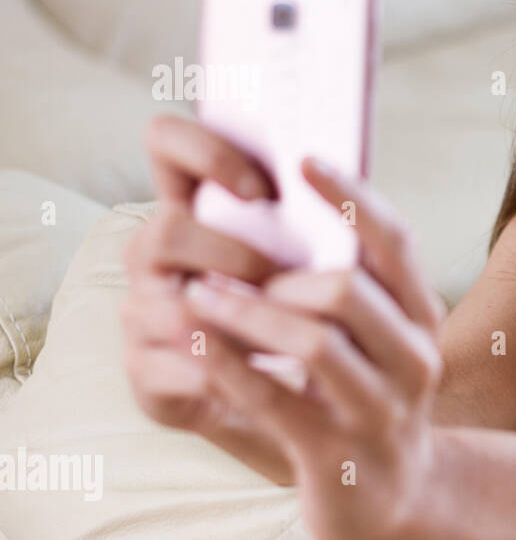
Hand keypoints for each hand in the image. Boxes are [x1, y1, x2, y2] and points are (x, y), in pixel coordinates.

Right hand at [121, 114, 293, 483]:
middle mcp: (156, 253)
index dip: (205, 152)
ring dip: (242, 321)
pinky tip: (272, 374)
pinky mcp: (145, 372)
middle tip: (285, 279)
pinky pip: (177, 370)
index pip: (167, 140)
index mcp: (195, 205)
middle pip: (167, 229)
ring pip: (173, 308)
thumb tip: (348, 183)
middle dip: (237, 257)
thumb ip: (320, 218)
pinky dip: (232, 373)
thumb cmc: (308, 308)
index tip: (262, 191)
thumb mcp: (318, 257)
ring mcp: (142, 311)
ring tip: (295, 335)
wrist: (288, 399)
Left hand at [178, 156, 453, 539]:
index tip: (303, 159)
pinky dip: (228, 364)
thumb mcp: (380, 337)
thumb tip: (292, 206)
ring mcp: (380, 412)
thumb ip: (355, 282)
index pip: (397, 243)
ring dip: (244, 312)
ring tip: (197, 297)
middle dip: (274, 272)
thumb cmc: (369, 398)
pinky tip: (196, 343)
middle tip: (222, 266)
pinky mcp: (338, 456)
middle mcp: (415, 361)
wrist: (395, 500)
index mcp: (424, 319)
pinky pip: (275, 399)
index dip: (352, 196)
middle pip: (347, 290)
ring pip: (314, 343)